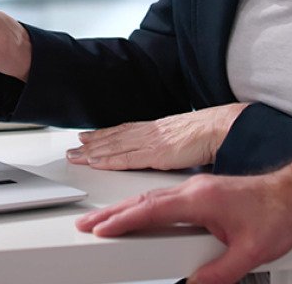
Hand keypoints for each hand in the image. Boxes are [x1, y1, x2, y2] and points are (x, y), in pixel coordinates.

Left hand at [66, 104, 246, 170]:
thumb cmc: (208, 134)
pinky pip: (126, 158)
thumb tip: (168, 151)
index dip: (103, 135)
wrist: (219, 128)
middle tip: (72, 149)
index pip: (123, 131)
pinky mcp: (154, 154)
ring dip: (92, 152)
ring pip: (114, 147)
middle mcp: (148, 133)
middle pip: (113, 138)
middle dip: (91, 144)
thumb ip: (170, 146)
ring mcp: (150, 142)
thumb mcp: (183, 139)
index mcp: (155, 129)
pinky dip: (108, 160)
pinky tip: (95, 163)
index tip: (88, 137)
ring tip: (75, 156)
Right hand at [75, 155, 291, 283]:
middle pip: (142, 201)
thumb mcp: (252, 253)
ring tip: (103, 223)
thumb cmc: (279, 215)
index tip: (100, 230)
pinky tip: (137, 216)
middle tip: (86, 226)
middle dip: (111, 214)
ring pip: (150, 199)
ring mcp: (196, 189)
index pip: (150, 211)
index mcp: (199, 200)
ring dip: (124, 210)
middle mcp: (193, 190)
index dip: (122, 221)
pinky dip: (142, 208)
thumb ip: (221, 273)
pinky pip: (163, 199)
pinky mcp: (202, 192)